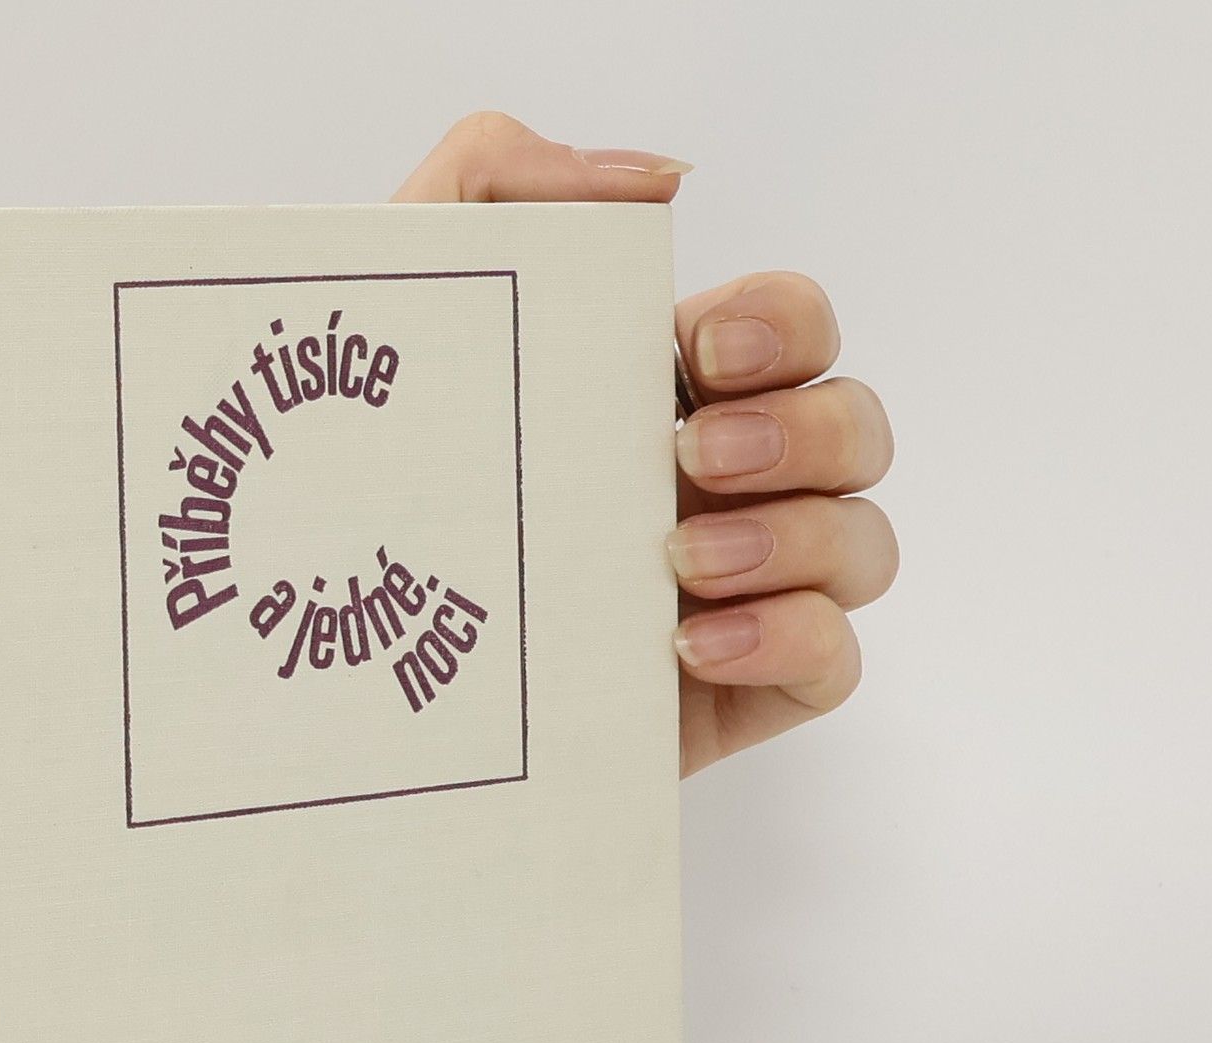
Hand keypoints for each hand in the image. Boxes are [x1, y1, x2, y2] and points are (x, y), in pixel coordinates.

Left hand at [394, 113, 896, 774]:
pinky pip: (835, 659)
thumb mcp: (405, 310)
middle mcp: (722, 488)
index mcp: (667, 396)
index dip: (783, 324)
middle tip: (688, 459)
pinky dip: (790, 639)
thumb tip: (656, 183)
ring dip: (799, 539)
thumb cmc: (377, 489)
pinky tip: (690, 646)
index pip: (795, 328)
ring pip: (863, 545)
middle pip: (855, 428)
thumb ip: (498, 181)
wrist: (348, 675)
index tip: (697, 352)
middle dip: (801, 431)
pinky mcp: (734, 692)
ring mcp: (739, 593)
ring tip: (678, 566)